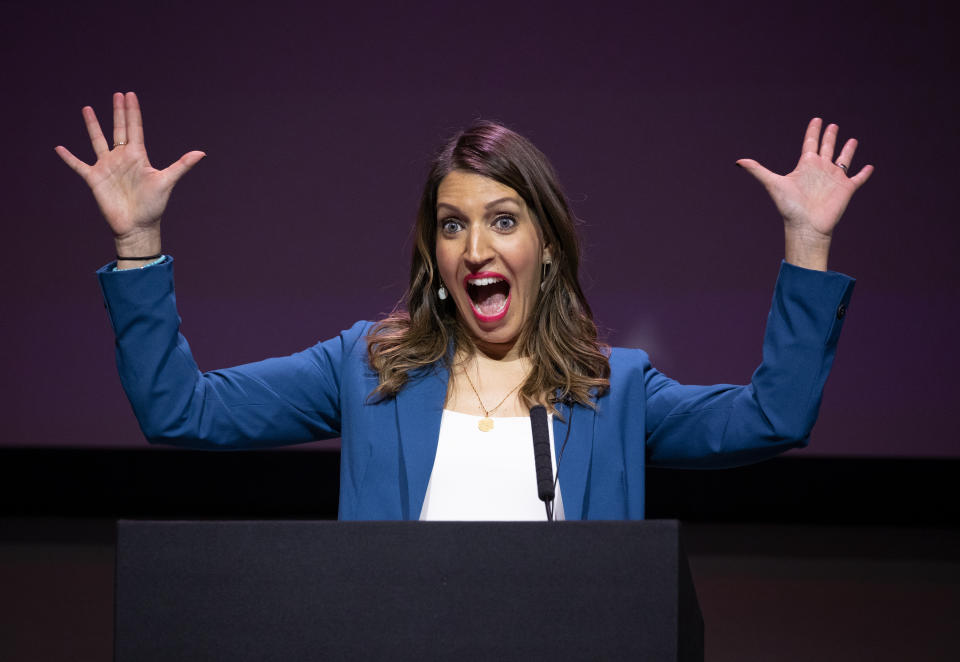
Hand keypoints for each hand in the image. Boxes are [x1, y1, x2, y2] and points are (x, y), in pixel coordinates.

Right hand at [55, 91, 204, 247]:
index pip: (134, 128)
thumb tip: (201, 152)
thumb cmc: (154, 206)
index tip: (129, 95)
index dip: (132, 112)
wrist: (137, 226)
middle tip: (117, 94)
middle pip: (118, 129)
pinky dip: (69, 157)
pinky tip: (59, 148)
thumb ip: (181, 165)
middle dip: (118, 112)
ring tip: (87, 108)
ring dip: (92, 125)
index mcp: (138, 156)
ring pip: (97, 141)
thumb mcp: (167, 181)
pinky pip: (78, 165)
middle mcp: (122, 158)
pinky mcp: (94, 179)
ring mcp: (107, 167)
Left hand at [737, 118, 873, 269]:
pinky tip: (869, 167)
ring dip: (848, 150)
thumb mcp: (773, 184)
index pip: (810, 143)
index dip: (813, 131)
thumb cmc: (789, 207)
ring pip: (843, 160)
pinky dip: (864, 173)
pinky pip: (858, 178)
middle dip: (829, 136)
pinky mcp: (847, 189)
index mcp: (805, 166)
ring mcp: (834, 179)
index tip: (817, 119)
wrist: (806, 226)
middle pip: (826, 148)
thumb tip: (738, 161)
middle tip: (832, 125)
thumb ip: (757, 170)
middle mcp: (820, 170)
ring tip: (852, 140)